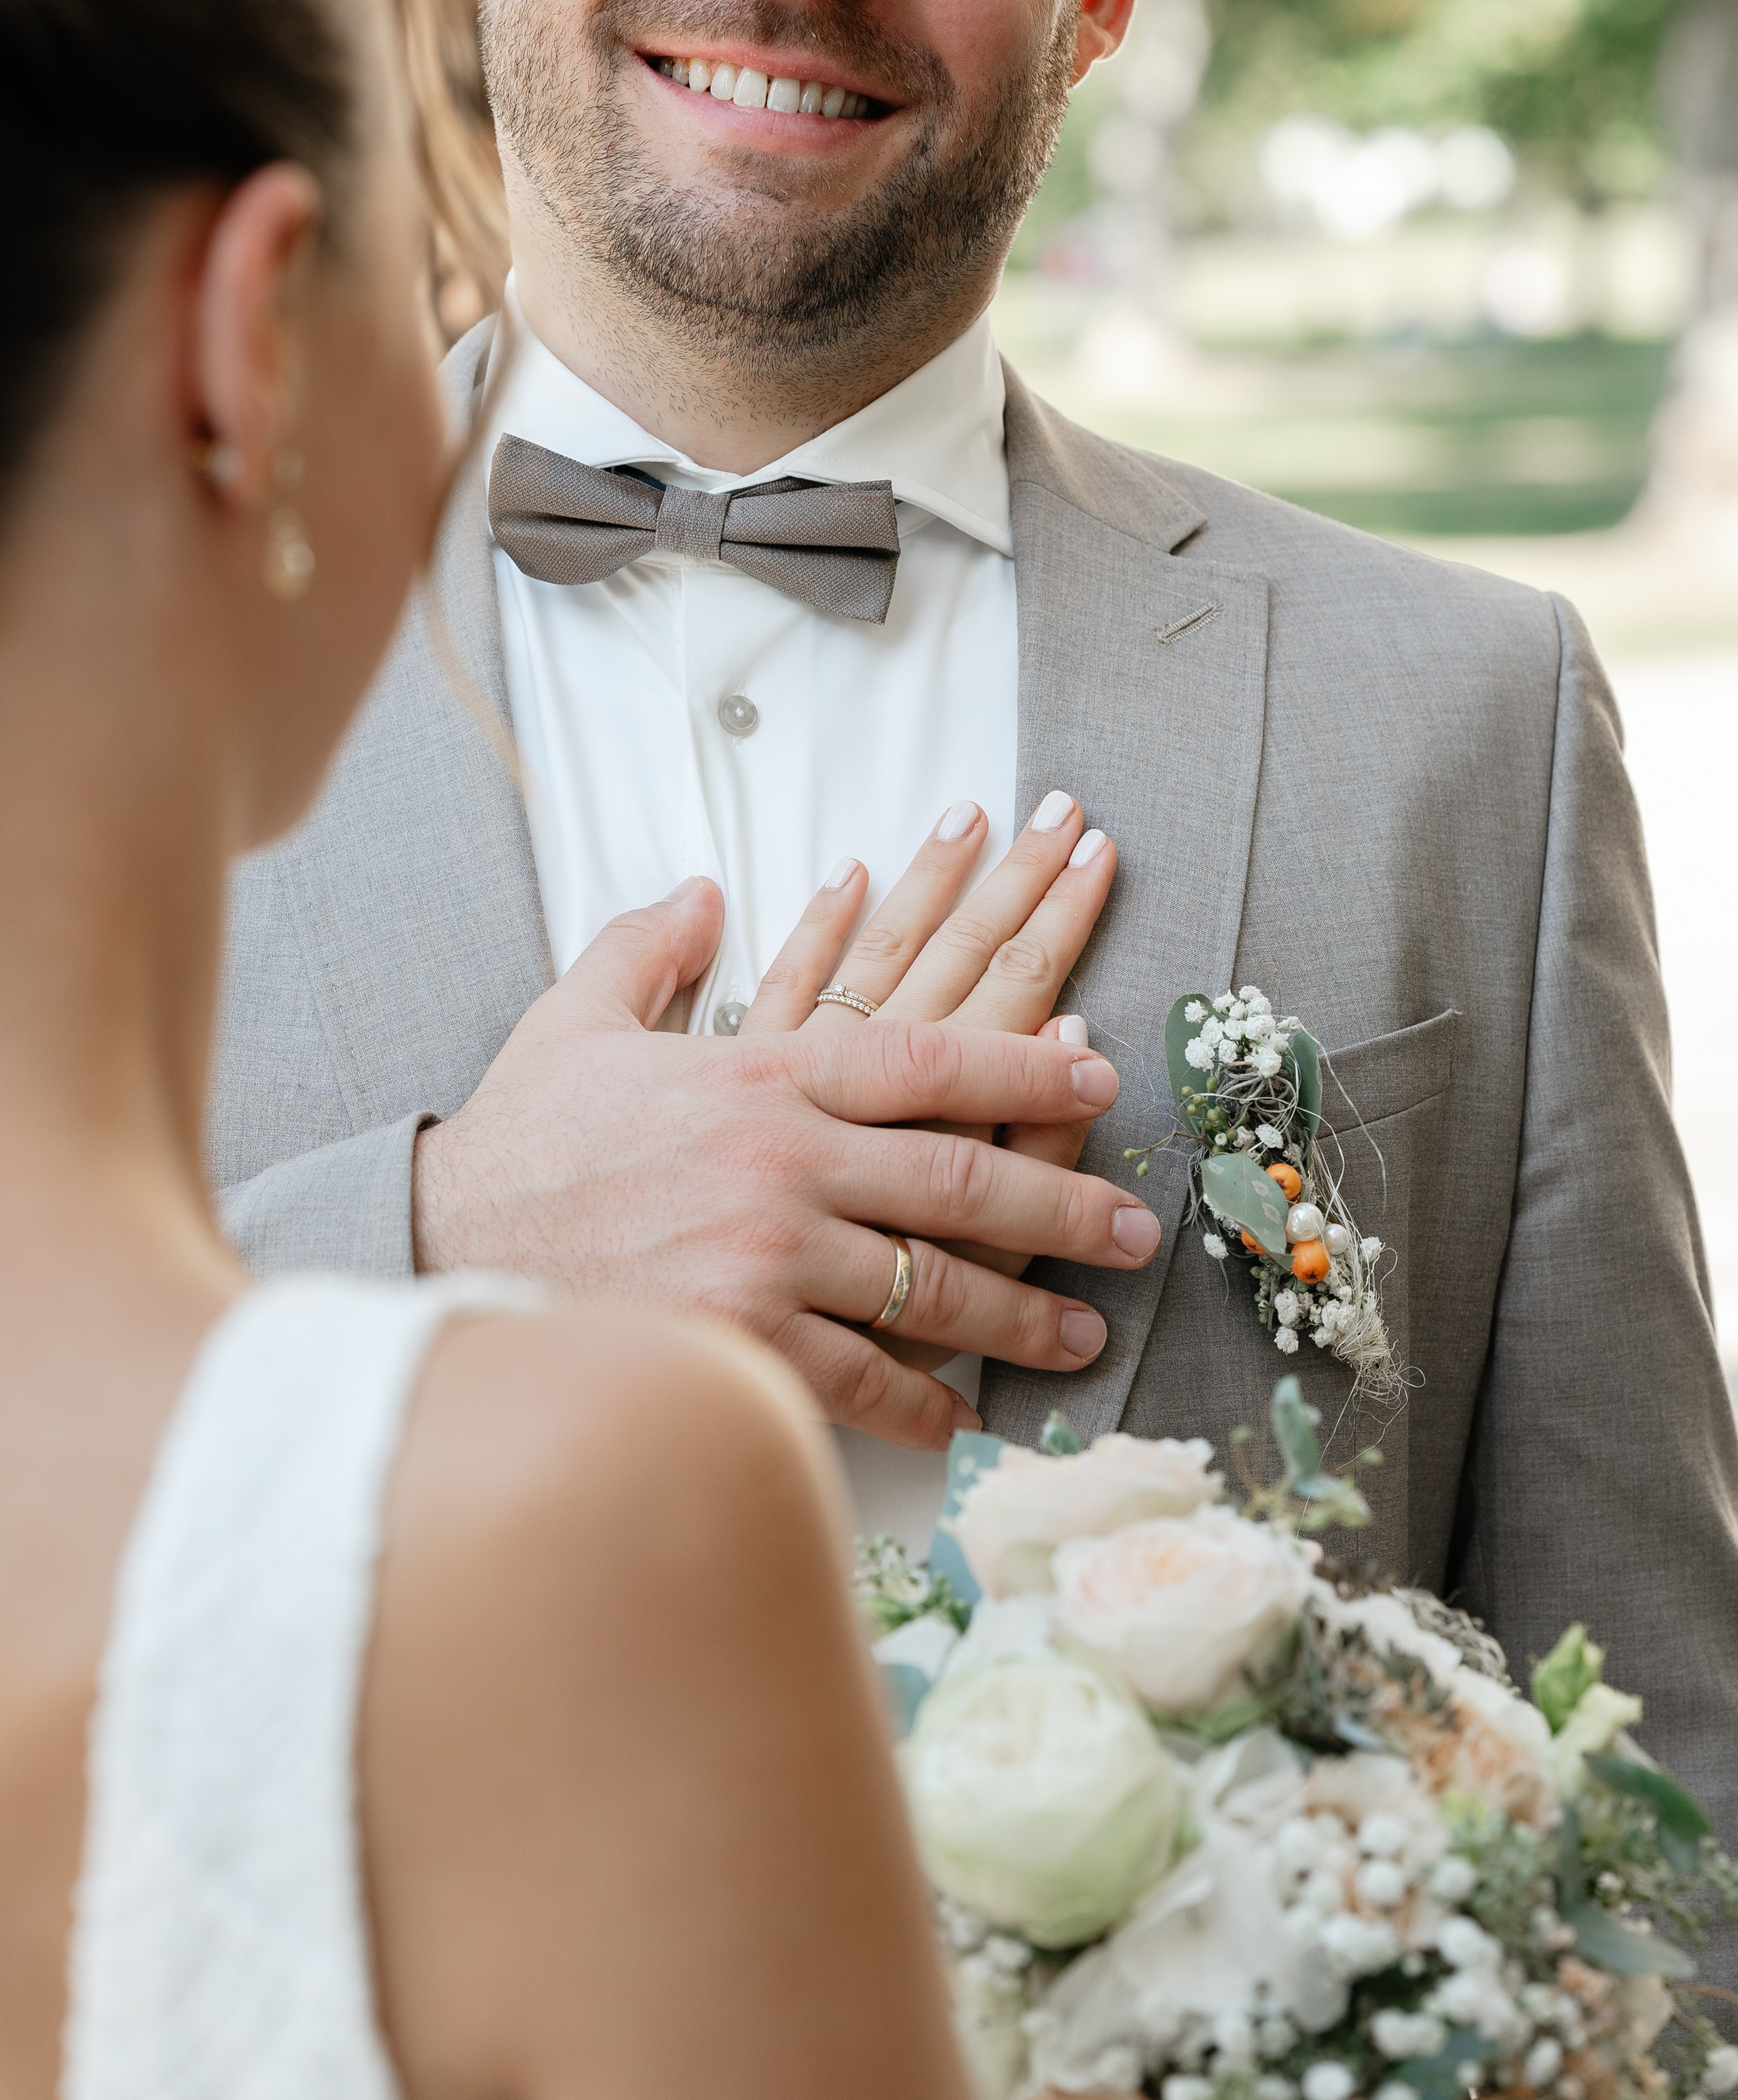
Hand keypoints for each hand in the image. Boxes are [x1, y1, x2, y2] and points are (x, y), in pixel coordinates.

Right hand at [412, 876, 1160, 1448]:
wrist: (439, 1245)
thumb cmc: (521, 1137)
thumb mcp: (579, 1014)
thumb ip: (651, 944)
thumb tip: (701, 889)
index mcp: (763, 1072)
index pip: (930, 1058)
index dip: (1027, 1065)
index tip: (1097, 1077)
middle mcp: (784, 1161)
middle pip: (962, 1175)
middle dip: (1064, 1203)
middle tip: (1134, 1230)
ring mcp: (768, 1258)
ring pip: (931, 1286)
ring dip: (1020, 1316)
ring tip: (1082, 1337)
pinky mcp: (740, 1344)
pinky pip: (859, 1380)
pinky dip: (919, 1405)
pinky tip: (963, 1420)